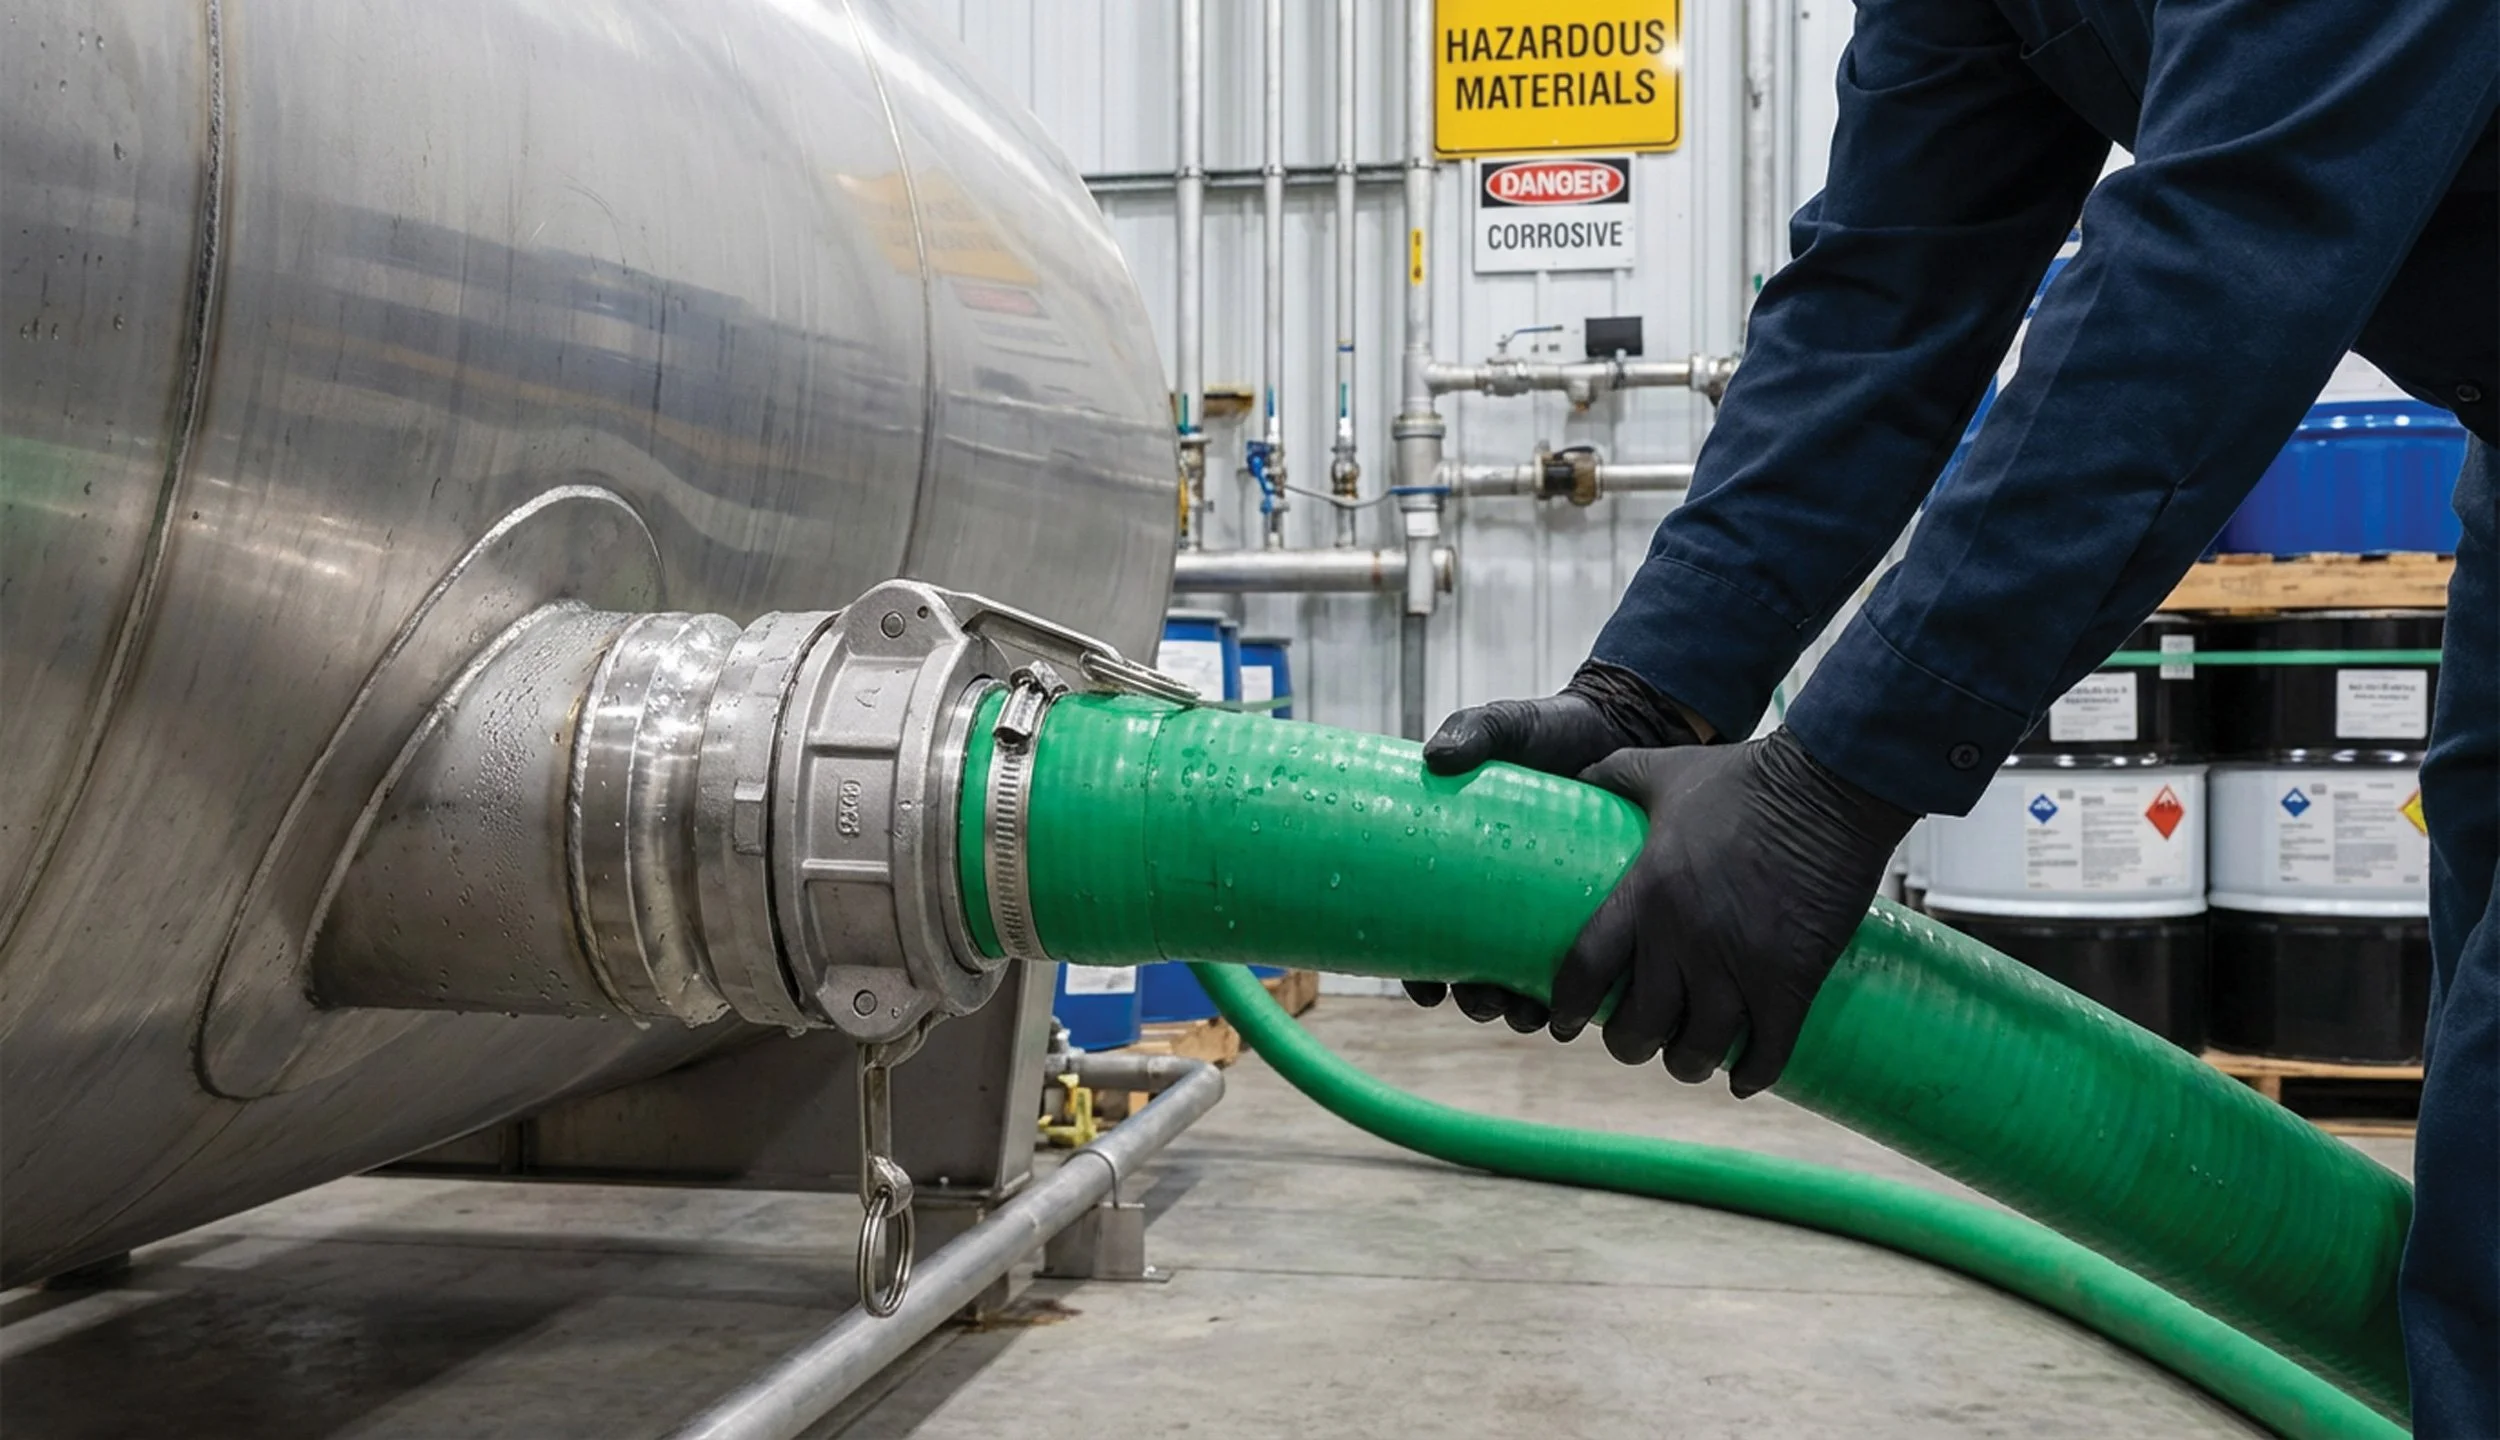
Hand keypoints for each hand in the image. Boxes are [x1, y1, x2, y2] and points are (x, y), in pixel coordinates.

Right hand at [1405, 661, 1702, 1029]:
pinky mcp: (1595, 912)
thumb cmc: (1556, 733)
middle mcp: (1504, 900)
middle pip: (1475, 973)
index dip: (1420, 975)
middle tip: (1486, 999)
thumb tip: (1436, 758)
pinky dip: (1573, 997)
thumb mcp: (1511, 727)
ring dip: (1518, 1010)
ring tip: (1527, 1010)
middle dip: (1476, 1001)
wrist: (1623, 730)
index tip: (1426, 991)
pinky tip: (1575, 1008)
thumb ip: (1475, 730)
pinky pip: (1582, 969)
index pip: (1427, 937)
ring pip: (1525, 983)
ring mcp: (1548, 911)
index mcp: (1467, 869)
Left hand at [1550, 728, 1913, 1095]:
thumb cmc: (1746, 778)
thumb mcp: (1665, 770)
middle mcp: (1684, 939)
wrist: (1832, 786)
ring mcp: (1741, 965)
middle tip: (1636, 1037)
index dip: (1568, 1008)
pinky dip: (1752, 1075)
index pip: (1585, 973)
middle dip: (1629, 1043)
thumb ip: (1615, 775)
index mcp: (1645, 893)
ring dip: (1688, 1063)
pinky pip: (1767, 1053)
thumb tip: (1576, 778)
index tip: (1565, 1022)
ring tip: (1688, 1057)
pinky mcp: (1794, 979)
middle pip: (1638, 1028)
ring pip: (1699, 1051)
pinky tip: (1742, 1079)